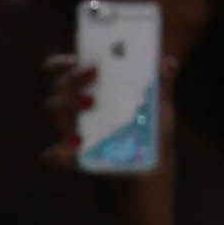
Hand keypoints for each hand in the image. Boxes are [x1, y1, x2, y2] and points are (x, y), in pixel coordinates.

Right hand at [41, 37, 181, 178]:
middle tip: (94, 73)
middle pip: (60, 86)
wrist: (150, 168)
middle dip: (73, 77)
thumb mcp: (160, 105)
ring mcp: (72, 131)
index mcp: (92, 88)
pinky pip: (55, 156)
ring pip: (56, 114)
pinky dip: (58, 152)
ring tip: (92, 105)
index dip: (63, 61)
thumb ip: (162, 83)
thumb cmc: (151, 130)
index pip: (65, 69)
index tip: (75, 57)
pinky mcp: (72, 158)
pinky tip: (76, 147)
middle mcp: (77, 106)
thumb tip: (169, 62)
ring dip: (68, 105)